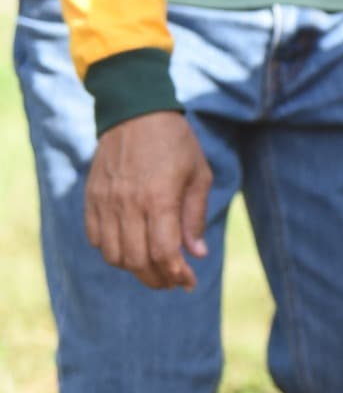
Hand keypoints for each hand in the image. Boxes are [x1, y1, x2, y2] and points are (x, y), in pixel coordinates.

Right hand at [85, 109, 211, 289]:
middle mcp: (129, 204)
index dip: (177, 274)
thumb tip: (197, 253)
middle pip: (137, 261)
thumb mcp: (199, 175)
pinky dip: (111, 251)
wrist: (135, 111)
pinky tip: (129, 246)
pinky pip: (95, 237)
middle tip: (172, 280)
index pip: (164, 253)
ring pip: (113, 255)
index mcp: (159, 199)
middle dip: (157, 279)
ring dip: (133, 268)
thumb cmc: (175, 142)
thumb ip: (195, 217)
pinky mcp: (92, 197)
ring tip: (152, 266)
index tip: (188, 281)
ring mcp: (106, 201)